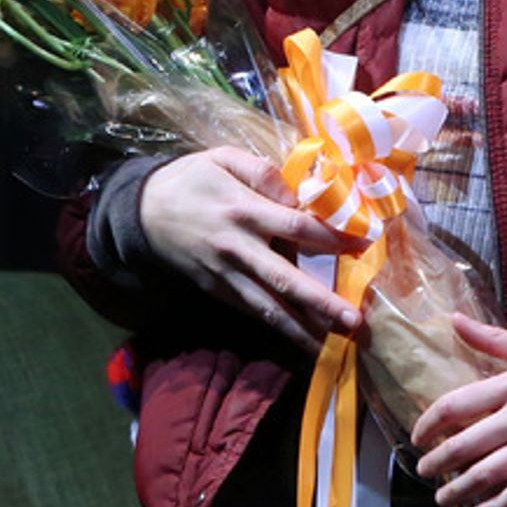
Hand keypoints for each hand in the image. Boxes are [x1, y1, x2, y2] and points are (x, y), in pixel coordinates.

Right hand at [140, 146, 368, 351]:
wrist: (143, 212)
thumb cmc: (191, 179)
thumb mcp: (222, 158)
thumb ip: (262, 172)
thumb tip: (297, 194)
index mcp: (243, 210)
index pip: (296, 227)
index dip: (331, 238)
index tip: (363, 246)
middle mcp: (237, 248)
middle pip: (285, 280)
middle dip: (320, 303)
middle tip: (353, 321)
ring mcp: (225, 275)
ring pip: (267, 308)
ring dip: (301, 330)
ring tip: (332, 348)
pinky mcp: (217, 291)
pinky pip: (252, 312)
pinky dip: (277, 328)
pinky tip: (302, 340)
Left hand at [412, 313, 506, 506]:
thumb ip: (492, 339)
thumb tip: (453, 319)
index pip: (458, 404)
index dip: (430, 422)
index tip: (418, 436)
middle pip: (467, 444)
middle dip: (439, 462)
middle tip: (424, 471)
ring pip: (489, 474)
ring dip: (459, 489)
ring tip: (442, 497)